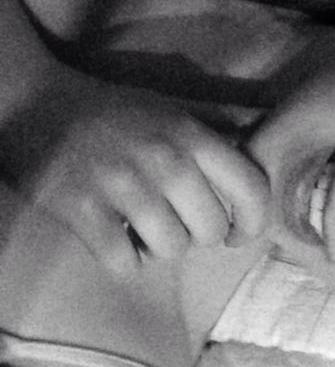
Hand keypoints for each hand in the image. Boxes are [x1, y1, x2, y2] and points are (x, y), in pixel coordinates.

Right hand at [19, 68, 270, 275]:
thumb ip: (219, 125)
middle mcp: (164, 159)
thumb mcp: (172, 108)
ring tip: (142, 227)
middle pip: (211, 230)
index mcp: (191, 134)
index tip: (240, 233)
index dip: (254, 221)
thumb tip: (263, 130)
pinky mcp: (82, 211)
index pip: (251, 188)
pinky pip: (124, 264)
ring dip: (158, 247)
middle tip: (177, 221)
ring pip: (170, 250)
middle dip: (198, 234)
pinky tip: (115, 236)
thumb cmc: (113, 110)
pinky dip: (123, 260)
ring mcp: (122, 186)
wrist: (39, 103)